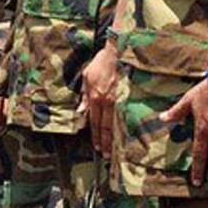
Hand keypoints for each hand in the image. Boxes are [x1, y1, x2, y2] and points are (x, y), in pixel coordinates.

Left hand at [79, 43, 119, 158]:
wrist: (117, 52)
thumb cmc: (101, 63)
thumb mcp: (87, 77)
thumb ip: (84, 96)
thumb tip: (80, 112)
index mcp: (95, 97)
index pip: (94, 121)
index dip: (95, 135)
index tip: (97, 147)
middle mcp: (106, 101)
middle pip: (105, 126)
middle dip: (105, 142)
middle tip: (106, 155)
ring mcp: (117, 100)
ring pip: (115, 123)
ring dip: (114, 138)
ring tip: (114, 150)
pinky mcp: (127, 97)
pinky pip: (123, 115)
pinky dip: (124, 126)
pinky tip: (126, 134)